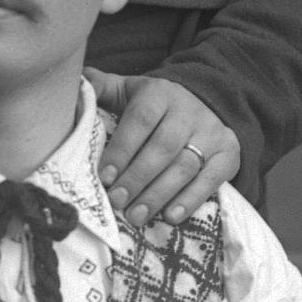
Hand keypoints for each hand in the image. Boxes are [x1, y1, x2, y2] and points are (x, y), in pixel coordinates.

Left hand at [92, 73, 240, 225]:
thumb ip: (100, 87)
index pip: (141, 119)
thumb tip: (73, 84)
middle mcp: (188, 111)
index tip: (105, 176)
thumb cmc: (153, 106)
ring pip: (186, 166)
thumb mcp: (127, 91)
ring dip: (159, 194)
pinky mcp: (229, 153)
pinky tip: (171, 216)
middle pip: (164, 147)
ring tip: (137, 216)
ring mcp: (212, 132)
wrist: (205, 104)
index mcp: (160, 94)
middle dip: (138, 177)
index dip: (123, 149)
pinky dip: (192, 199)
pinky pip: (212, 179)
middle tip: (118, 202)